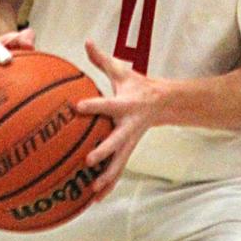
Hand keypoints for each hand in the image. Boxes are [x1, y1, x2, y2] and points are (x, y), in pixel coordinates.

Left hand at [74, 39, 163, 200]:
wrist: (163, 103)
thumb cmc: (136, 86)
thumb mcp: (122, 71)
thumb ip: (102, 59)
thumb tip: (87, 41)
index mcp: (125, 105)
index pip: (107, 104)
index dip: (93, 105)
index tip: (77, 106)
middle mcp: (128, 126)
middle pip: (115, 141)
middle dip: (103, 151)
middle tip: (88, 160)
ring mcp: (129, 142)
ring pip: (118, 163)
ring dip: (106, 177)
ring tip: (91, 190)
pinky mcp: (128, 151)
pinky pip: (117, 171)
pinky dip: (107, 185)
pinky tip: (93, 199)